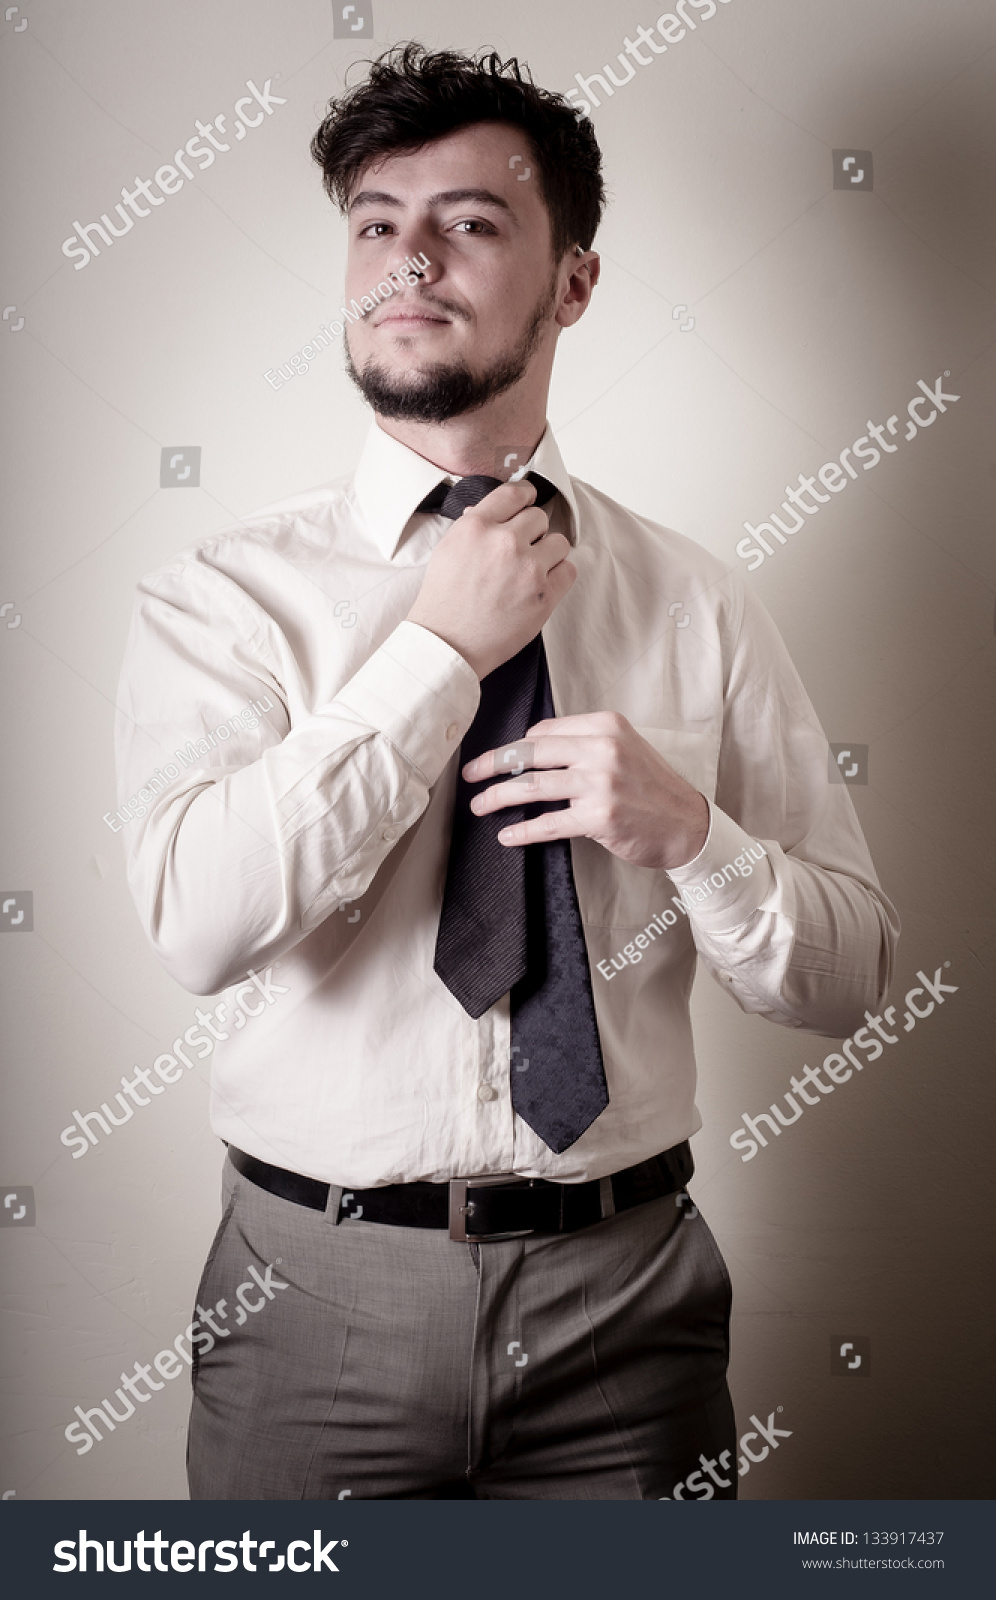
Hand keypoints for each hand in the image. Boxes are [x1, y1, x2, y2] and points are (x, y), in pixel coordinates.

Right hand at [406, 479, 575, 679]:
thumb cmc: (444, 601)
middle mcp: (504, 542)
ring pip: (559, 542)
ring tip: (531, 570)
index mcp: (476, 526)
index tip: (527, 504)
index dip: (525, 497)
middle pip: (539, 517)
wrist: (447, 643)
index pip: (514, 493)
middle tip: (521, 550)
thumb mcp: (448, 550)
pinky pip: (568, 570)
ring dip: (548, 553)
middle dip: (532, 532)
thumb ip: (475, 527)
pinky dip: (558, 576)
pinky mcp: (544, 595)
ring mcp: (528, 568)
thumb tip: (496, 514)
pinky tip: (541, 585)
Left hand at [462, 711, 709, 871]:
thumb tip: (532, 744)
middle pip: (529, 753)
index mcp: (607, 726)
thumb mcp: (625, 748)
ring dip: (497, 797)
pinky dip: (522, 832)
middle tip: (469, 774)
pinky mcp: (599, 817)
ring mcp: (601, 783)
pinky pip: (548, 823)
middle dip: (492, 763)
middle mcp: (602, 749)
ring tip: (479, 805)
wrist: (687, 824)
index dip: (516, 746)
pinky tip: (507, 836)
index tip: (497, 759)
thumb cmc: (652, 788)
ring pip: (532, 787)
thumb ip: (584, 742)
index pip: (544, 731)